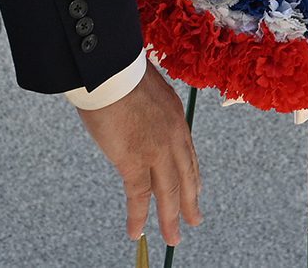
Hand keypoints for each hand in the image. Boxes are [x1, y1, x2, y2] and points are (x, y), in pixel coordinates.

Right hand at [75, 63, 202, 247]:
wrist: (110, 69)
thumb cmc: (120, 70)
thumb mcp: (145, 85)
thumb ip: (147, 106)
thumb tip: (137, 112)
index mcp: (176, 116)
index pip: (188, 152)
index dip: (192, 174)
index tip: (196, 189)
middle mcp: (173, 136)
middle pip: (185, 176)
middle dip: (190, 201)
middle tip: (195, 220)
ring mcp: (156, 150)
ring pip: (168, 192)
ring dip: (170, 218)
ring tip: (173, 238)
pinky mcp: (134, 161)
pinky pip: (138, 197)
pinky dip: (138, 216)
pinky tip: (136, 232)